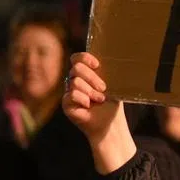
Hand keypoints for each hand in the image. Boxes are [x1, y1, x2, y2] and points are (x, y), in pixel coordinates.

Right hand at [62, 53, 135, 173]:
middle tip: (103, 88)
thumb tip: (113, 57)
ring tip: (99, 99)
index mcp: (86, 73)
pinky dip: (83, 99)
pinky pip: (72, 95)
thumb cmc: (112, 102)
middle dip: (92, 77)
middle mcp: (75, 80)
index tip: (97, 64)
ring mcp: (69, 92)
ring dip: (91, 91)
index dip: (85, 58)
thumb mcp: (112, 83)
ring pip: (75, 82)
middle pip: (76, 68)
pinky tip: (89, 105)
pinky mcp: (66, 104)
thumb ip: (108, 71)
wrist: (110, 122)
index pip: (77, 58)